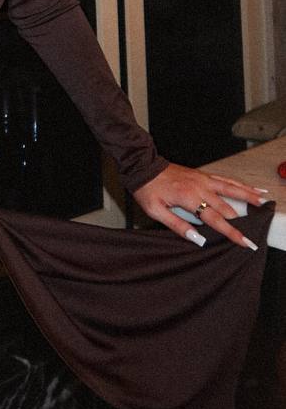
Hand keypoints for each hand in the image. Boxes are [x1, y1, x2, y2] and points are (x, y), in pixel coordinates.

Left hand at [132, 162, 269, 249]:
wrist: (143, 166)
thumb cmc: (147, 189)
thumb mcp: (156, 211)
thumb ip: (177, 226)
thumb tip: (197, 239)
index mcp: (189, 198)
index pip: (216, 219)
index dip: (232, 232)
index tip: (245, 242)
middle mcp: (200, 187)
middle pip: (227, 207)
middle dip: (243, 221)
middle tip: (256, 234)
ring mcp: (203, 179)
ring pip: (232, 188)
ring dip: (249, 196)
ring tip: (264, 203)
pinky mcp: (203, 175)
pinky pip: (226, 180)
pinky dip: (240, 184)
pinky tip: (252, 187)